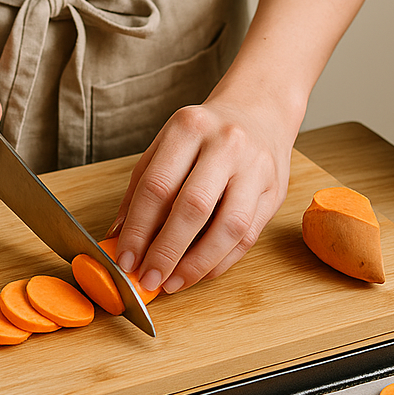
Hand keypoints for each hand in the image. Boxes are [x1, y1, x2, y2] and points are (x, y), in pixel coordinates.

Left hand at [110, 96, 297, 293]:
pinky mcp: (275, 191)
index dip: (138, 229)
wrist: (259, 111)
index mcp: (189, 128)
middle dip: (167, 251)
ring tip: (173, 283)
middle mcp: (226, 144)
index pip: (157, 186)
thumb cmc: (204, 135)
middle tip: (149, 279)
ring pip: (229, 227)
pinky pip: (248, 236)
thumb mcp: (165, 146)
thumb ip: (140, 189)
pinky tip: (200, 273)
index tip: (126, 259)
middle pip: (193, 207)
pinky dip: (221, 261)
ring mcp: (255, 168)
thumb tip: (119, 237)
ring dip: (197, 264)